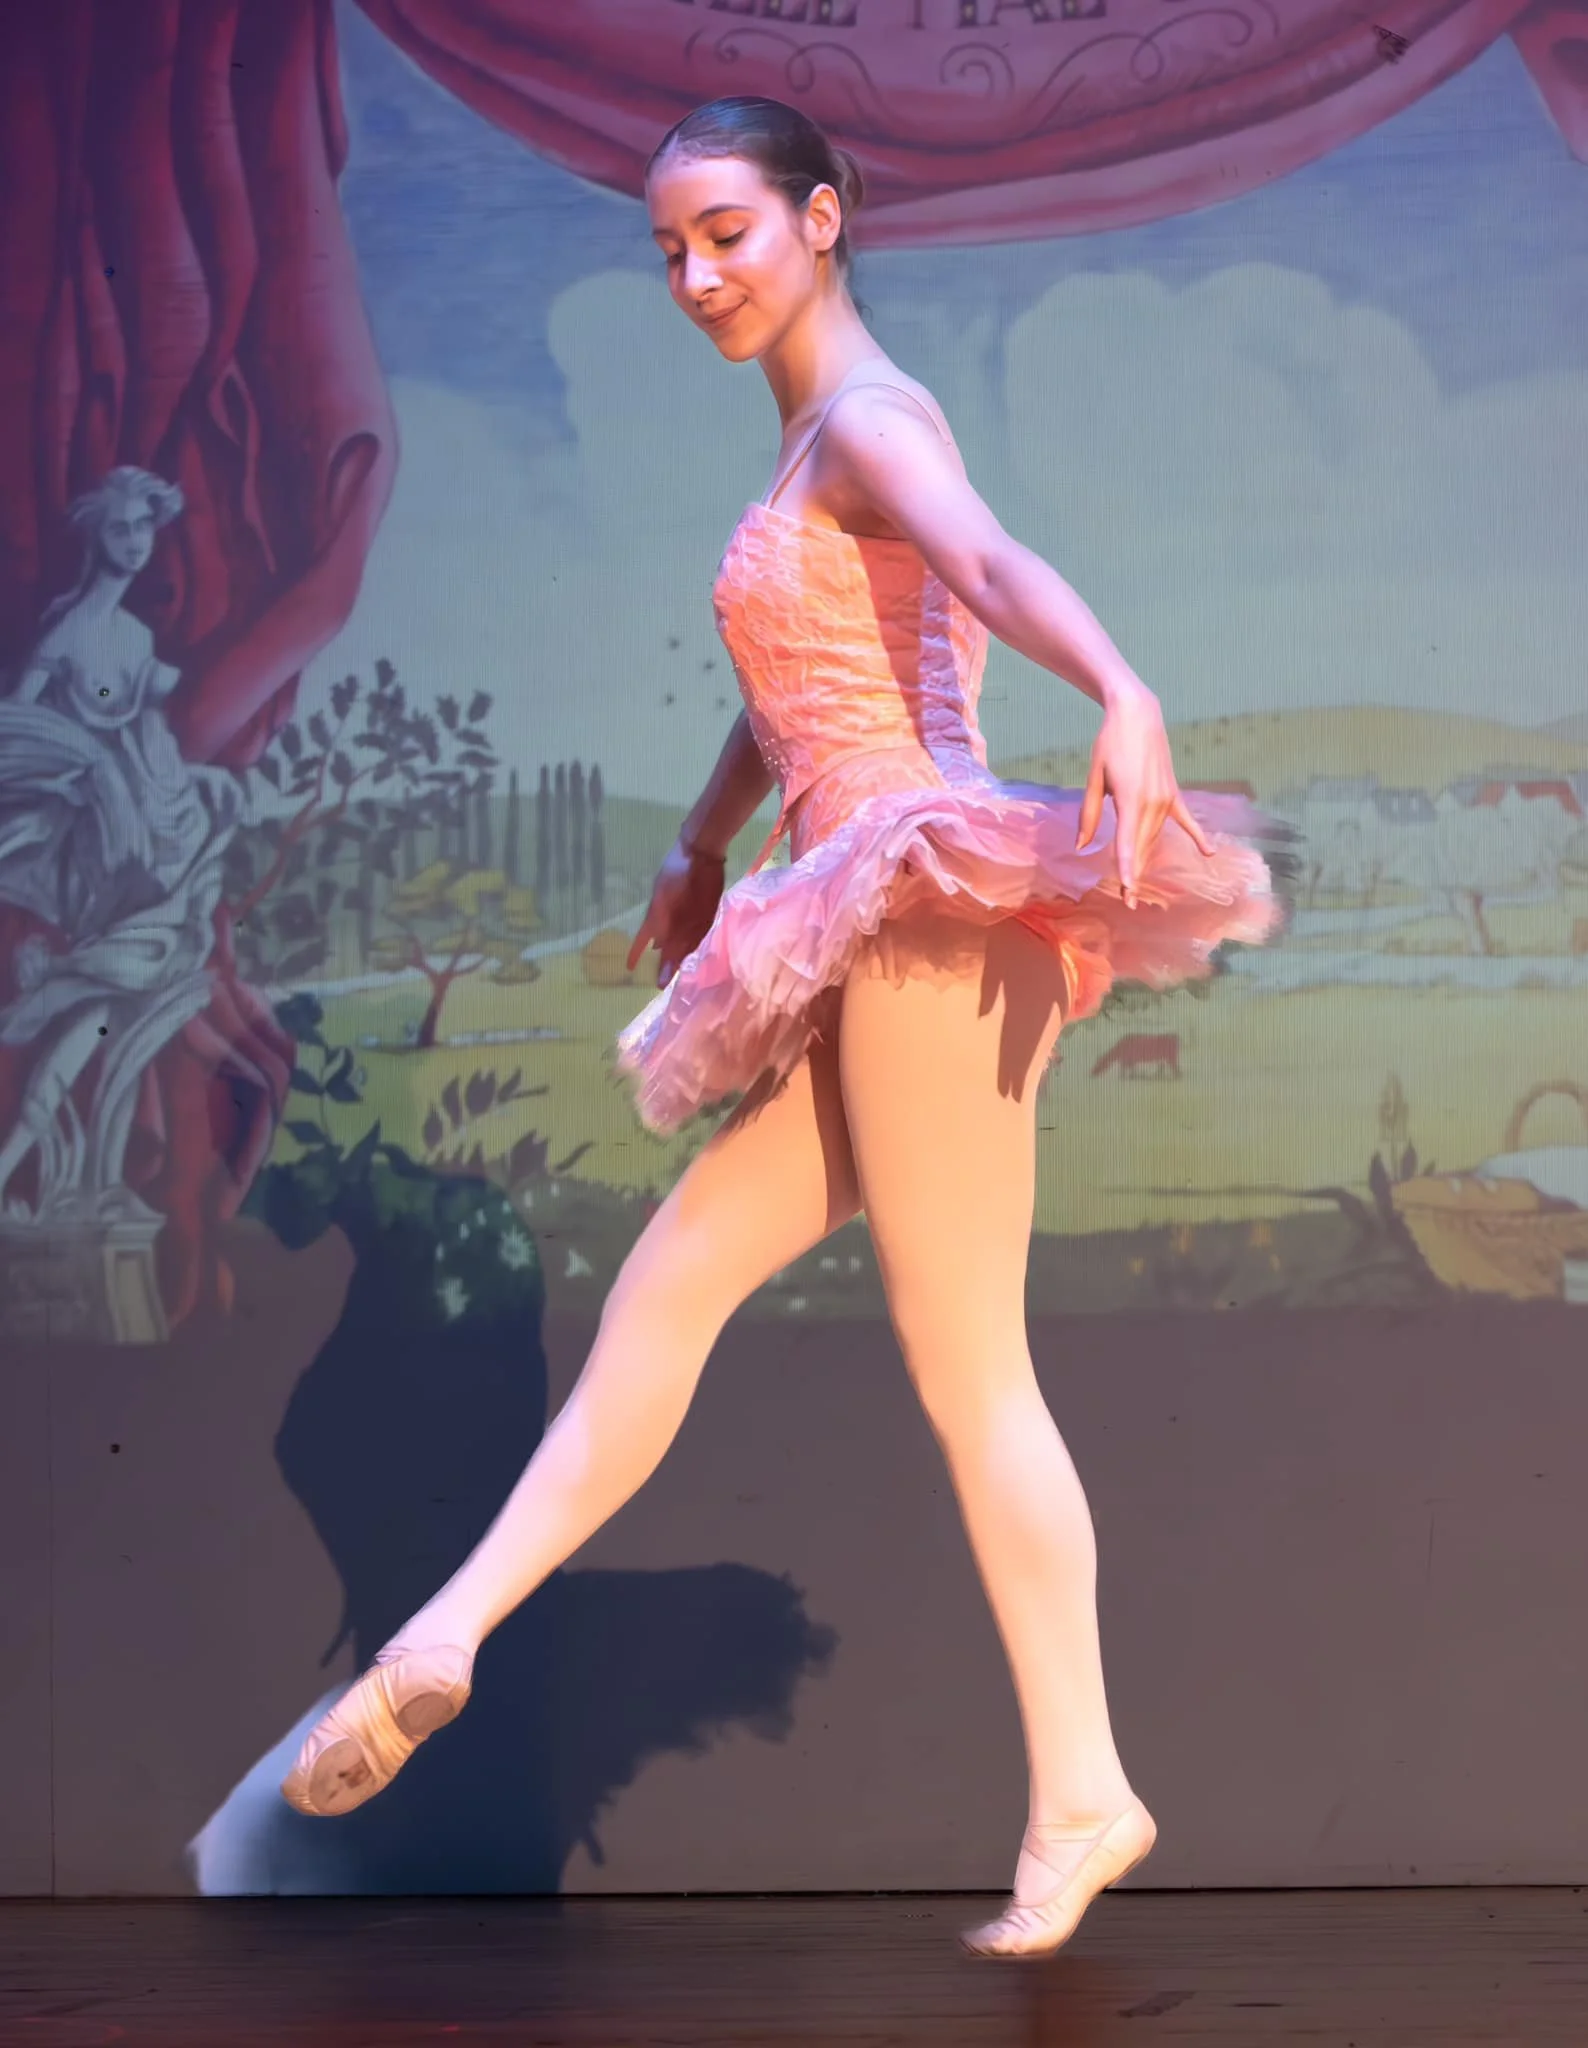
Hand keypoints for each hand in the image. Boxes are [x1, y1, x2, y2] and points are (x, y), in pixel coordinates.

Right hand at [626, 836, 726, 988]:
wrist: (701, 854)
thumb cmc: (678, 872)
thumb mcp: (664, 896)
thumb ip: (660, 921)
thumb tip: (656, 947)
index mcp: (657, 915)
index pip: (643, 939)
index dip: (637, 952)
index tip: (629, 967)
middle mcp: (672, 920)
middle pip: (667, 947)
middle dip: (664, 965)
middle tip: (660, 985)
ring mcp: (690, 918)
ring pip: (683, 944)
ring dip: (679, 960)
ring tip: (675, 978)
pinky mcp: (707, 916)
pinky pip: (700, 936)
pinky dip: (696, 947)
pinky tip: (693, 959)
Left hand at [1075, 681, 1213, 907]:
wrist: (1137, 714)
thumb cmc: (1110, 743)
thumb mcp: (1094, 778)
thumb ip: (1089, 814)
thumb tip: (1082, 845)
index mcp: (1131, 800)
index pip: (1127, 844)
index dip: (1126, 870)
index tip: (1127, 893)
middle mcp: (1153, 802)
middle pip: (1142, 846)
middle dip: (1134, 873)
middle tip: (1127, 900)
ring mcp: (1167, 798)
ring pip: (1156, 837)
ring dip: (1147, 859)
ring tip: (1137, 884)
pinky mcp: (1173, 792)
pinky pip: (1187, 819)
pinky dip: (1197, 836)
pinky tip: (1208, 853)